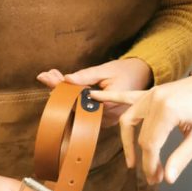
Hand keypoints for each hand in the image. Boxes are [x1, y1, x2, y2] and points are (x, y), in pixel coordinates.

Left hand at [37, 58, 154, 125]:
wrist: (144, 74)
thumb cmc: (126, 71)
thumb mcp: (105, 70)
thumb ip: (85, 76)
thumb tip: (66, 80)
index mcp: (109, 104)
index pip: (78, 100)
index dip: (62, 90)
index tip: (50, 78)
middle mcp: (107, 117)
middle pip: (75, 106)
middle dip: (60, 89)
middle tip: (47, 75)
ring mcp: (106, 120)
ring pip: (78, 108)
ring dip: (65, 93)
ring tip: (51, 77)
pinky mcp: (104, 118)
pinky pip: (85, 109)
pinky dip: (74, 97)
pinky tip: (63, 85)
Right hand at [92, 71, 191, 184]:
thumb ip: (182, 157)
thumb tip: (168, 178)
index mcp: (168, 109)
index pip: (150, 144)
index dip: (150, 165)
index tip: (156, 178)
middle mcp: (156, 99)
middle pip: (141, 137)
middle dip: (145, 160)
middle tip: (154, 176)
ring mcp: (151, 93)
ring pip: (128, 121)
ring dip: (128, 142)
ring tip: (131, 161)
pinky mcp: (151, 91)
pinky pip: (127, 96)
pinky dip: (111, 97)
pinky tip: (94, 95)